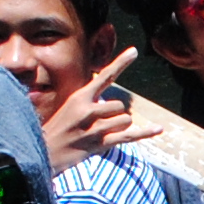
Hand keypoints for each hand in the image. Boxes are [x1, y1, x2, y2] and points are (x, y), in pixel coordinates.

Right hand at [41, 48, 159, 170]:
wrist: (45, 152)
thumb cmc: (58, 129)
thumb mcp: (70, 107)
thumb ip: (90, 101)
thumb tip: (113, 102)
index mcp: (80, 97)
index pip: (105, 76)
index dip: (121, 63)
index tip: (134, 51)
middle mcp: (88, 110)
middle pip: (121, 106)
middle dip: (116, 115)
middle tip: (98, 124)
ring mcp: (94, 128)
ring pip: (125, 120)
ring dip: (119, 127)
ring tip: (100, 134)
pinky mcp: (100, 144)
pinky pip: (129, 136)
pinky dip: (146, 133)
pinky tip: (159, 128)